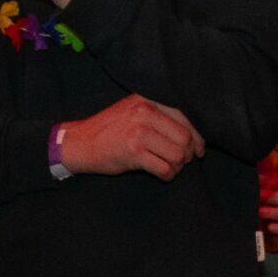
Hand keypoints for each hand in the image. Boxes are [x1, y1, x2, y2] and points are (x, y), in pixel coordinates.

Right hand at [56, 94, 204, 180]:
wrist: (79, 143)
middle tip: (184, 160)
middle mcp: (144, 113)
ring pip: (179, 154)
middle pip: (186, 137)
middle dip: (189, 153)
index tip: (198, 147)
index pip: (185, 116)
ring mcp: (139, 133)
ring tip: (170, 167)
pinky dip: (168, 175)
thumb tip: (195, 131)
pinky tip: (162, 174)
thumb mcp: (133, 111)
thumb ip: (160, 115)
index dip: (197, 135)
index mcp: (147, 101)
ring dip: (178, 166)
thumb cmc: (110, 130)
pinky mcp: (134, 153)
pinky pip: (165, 168)